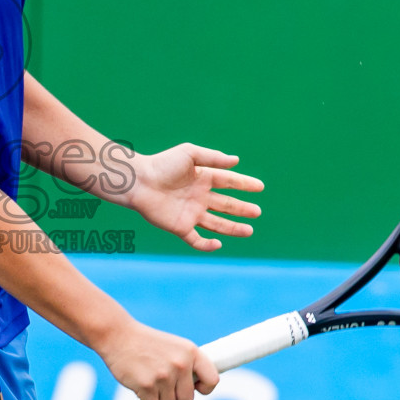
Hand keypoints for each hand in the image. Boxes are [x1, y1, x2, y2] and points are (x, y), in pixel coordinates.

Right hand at [97, 319, 219, 399]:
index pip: (212, 380)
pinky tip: (139, 387)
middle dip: (174, 395)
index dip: (204, 388)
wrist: (118, 335)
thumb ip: (188, 364)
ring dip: (158, 398)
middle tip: (161, 381)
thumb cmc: (146, 344)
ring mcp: (164, 376)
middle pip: (187, 399)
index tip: (194, 387)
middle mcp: (180, 364)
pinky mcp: (146, 386)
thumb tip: (199, 388)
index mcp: (191, 352)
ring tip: (148, 379)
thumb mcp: (174, 346)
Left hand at [126, 143, 263, 251]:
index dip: (244, 184)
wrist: (139, 182)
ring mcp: (190, 213)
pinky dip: (207, 245)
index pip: (228, 182)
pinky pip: (196, 239)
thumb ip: (213, 158)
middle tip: (257, 212)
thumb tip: (236, 160)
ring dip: (233, 228)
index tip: (260, 187)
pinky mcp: (180, 226)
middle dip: (242, 209)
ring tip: (249, 230)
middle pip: (226, 204)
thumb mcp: (190, 154)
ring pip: (216, 224)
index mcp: (202, 178)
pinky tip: (219, 243)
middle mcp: (199, 197)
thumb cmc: (162, 164)